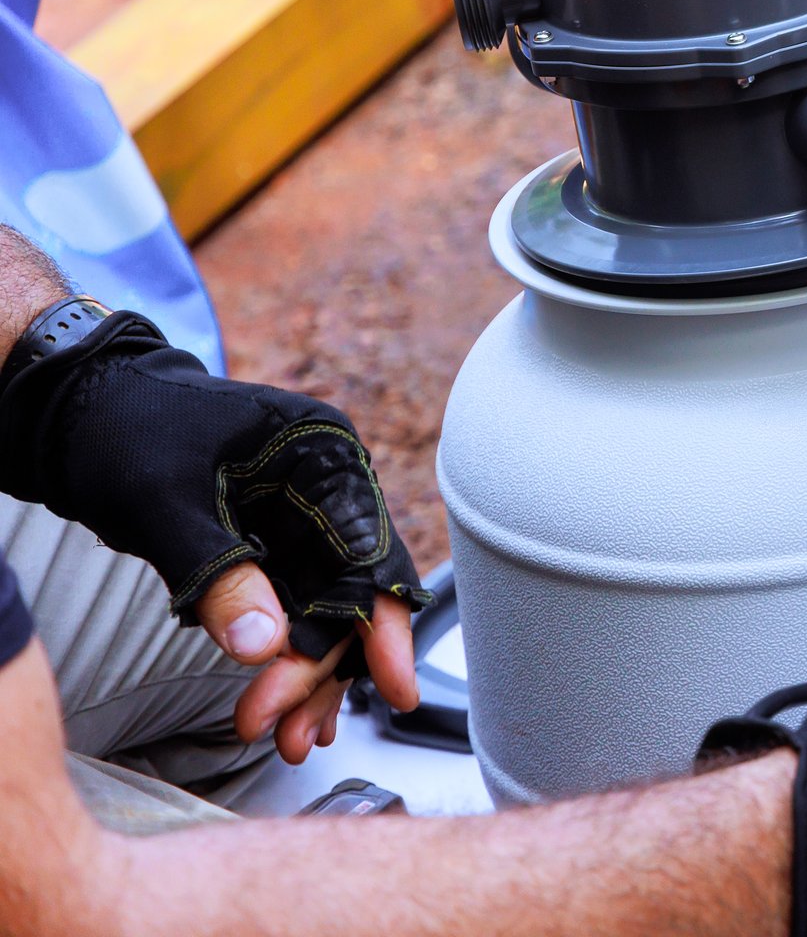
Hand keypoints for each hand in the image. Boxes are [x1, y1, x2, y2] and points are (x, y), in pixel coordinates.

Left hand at [0, 308, 432, 765]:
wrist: (75, 409)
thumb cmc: (123, 432)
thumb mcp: (163, 503)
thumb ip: (217, 573)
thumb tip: (266, 648)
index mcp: (323, 454)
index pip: (369, 552)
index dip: (380, 625)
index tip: (391, 689)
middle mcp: (324, 486)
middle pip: (349, 590)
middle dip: (324, 666)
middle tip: (289, 733)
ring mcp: (297, 516)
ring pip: (323, 608)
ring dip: (306, 673)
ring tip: (283, 737)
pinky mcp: (266, 543)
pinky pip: (290, 607)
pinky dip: (283, 655)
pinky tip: (278, 702)